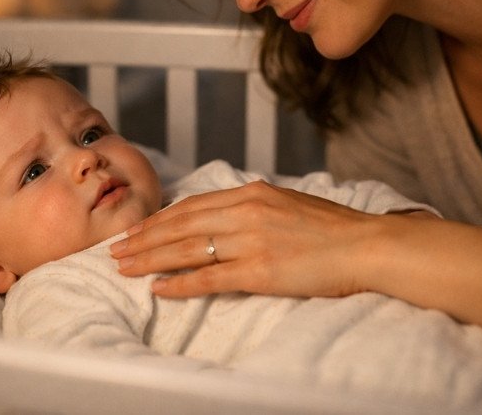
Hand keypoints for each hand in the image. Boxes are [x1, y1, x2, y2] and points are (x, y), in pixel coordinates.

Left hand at [110, 179, 389, 298]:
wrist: (365, 245)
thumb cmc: (333, 227)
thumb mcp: (289, 202)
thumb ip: (256, 206)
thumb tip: (229, 213)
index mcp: (253, 193)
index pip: (193, 205)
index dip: (161, 218)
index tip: (138, 228)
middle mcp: (246, 212)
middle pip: (181, 225)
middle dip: (144, 238)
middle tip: (116, 248)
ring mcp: (251, 241)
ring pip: (187, 249)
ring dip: (151, 259)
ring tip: (124, 267)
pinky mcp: (260, 271)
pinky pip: (210, 277)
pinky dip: (180, 283)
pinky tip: (159, 288)